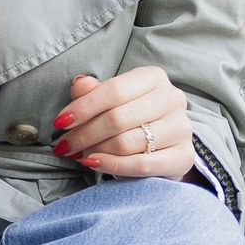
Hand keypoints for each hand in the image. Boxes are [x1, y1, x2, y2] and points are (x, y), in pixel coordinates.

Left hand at [52, 67, 195, 179]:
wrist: (163, 147)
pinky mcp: (184, 156)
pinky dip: (113, 166)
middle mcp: (172, 98)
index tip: (61, 123)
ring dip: (96, 151)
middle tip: (65, 145)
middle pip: (118, 118)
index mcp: (154, 78)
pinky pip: (142, 165)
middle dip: (84, 134)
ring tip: (80, 155)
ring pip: (127, 143)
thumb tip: (79, 84)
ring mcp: (181, 128)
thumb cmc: (133, 118)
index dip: (83, 107)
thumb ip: (94, 92)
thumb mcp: (112, 100)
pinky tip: (95, 164)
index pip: (114, 90)